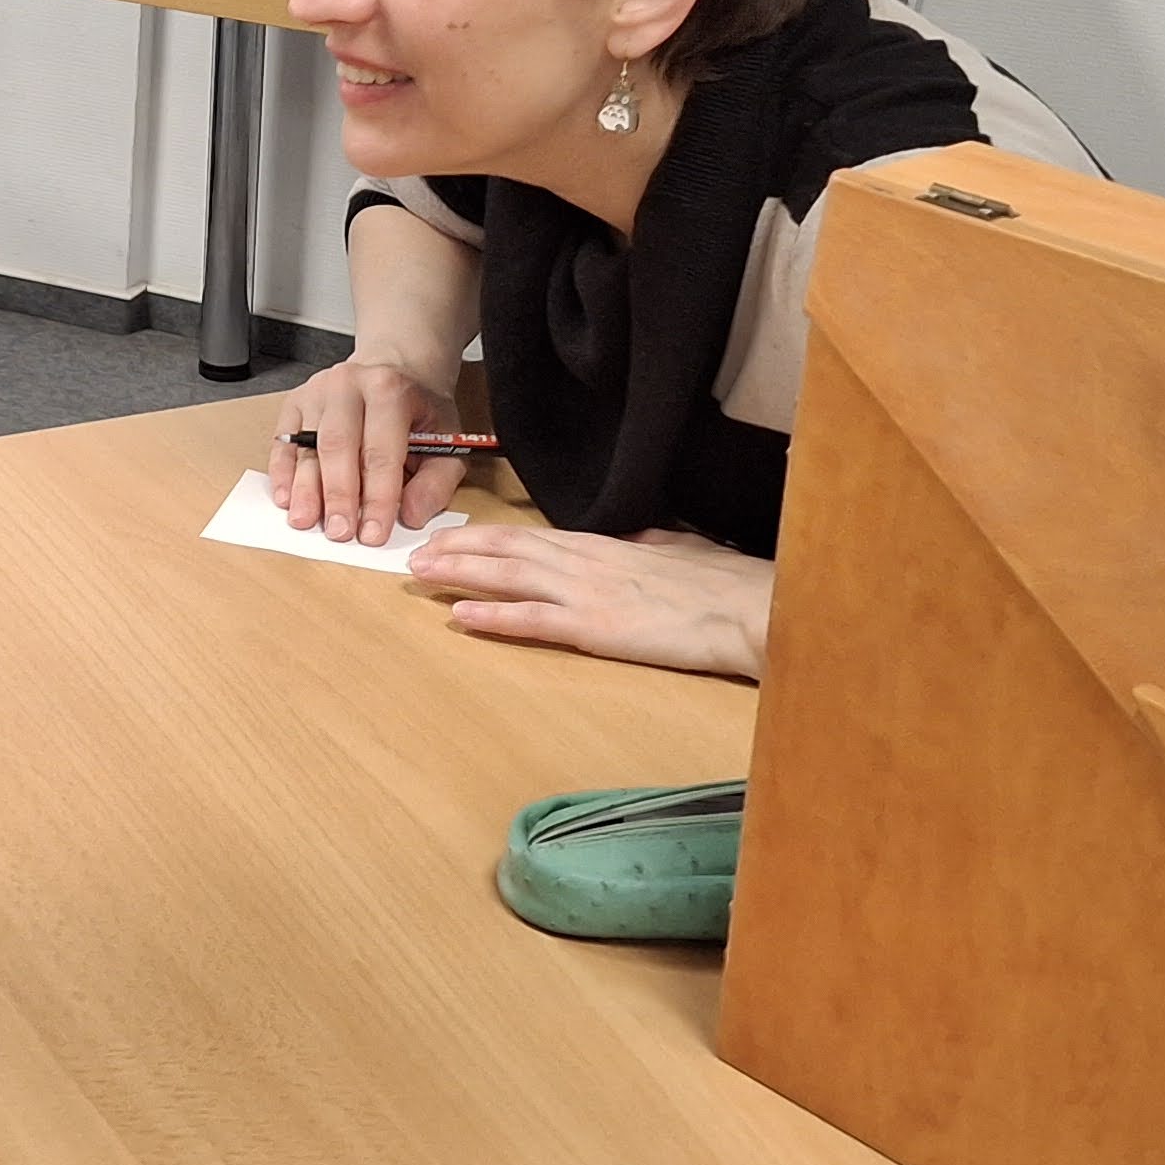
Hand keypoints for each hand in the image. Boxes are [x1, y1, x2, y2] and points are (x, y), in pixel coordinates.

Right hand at [269, 359, 466, 545]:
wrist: (396, 369)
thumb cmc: (419, 412)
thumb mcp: (447, 442)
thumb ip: (436, 482)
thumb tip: (412, 516)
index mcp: (390, 390)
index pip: (381, 451)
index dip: (378, 497)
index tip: (373, 535)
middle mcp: (349, 385)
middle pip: (337, 445)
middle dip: (337, 494)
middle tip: (338, 533)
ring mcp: (318, 392)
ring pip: (307, 446)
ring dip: (305, 488)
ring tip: (305, 521)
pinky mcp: (296, 402)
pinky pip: (284, 442)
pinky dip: (283, 473)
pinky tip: (286, 499)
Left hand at [410, 524, 773, 679]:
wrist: (749, 607)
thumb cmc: (724, 583)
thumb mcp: (678, 550)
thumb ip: (646, 546)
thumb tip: (634, 542)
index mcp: (605, 544)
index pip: (532, 536)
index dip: (487, 536)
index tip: (452, 537)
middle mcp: (587, 561)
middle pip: (508, 549)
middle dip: (457, 549)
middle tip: (415, 551)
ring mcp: (588, 593)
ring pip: (509, 576)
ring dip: (460, 574)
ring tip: (421, 574)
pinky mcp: (596, 628)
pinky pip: (533, 620)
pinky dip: (493, 615)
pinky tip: (459, 614)